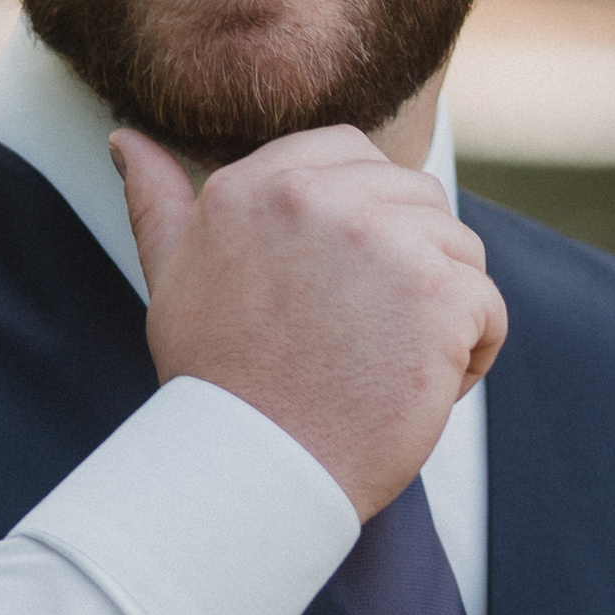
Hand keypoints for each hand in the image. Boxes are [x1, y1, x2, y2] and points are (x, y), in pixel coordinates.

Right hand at [110, 124, 507, 517]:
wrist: (259, 475)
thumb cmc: (217, 387)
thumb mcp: (171, 281)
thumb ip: (159, 202)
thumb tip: (128, 138)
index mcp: (255, 184)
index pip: (351, 152)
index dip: (366, 219)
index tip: (341, 286)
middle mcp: (318, 196)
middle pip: (416, 197)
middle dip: (408, 264)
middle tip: (357, 338)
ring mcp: (384, 239)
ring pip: (458, 250)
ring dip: (439, 313)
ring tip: (383, 366)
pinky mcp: (439, 291)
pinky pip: (487, 308)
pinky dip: (469, 357)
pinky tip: (418, 392)